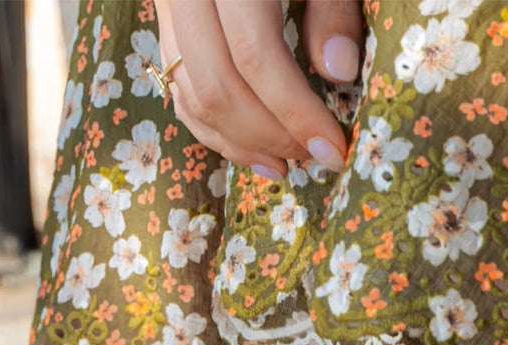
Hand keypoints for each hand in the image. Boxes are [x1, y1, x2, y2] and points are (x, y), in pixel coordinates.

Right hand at [153, 0, 363, 180]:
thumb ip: (333, 6)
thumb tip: (338, 74)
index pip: (255, 56)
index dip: (295, 112)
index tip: (334, 148)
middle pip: (216, 86)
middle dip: (269, 136)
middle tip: (314, 160)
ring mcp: (170, 6)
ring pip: (191, 94)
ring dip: (241, 143)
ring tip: (287, 167)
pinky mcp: (169, 21)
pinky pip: (180, 89)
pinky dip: (215, 129)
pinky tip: (255, 151)